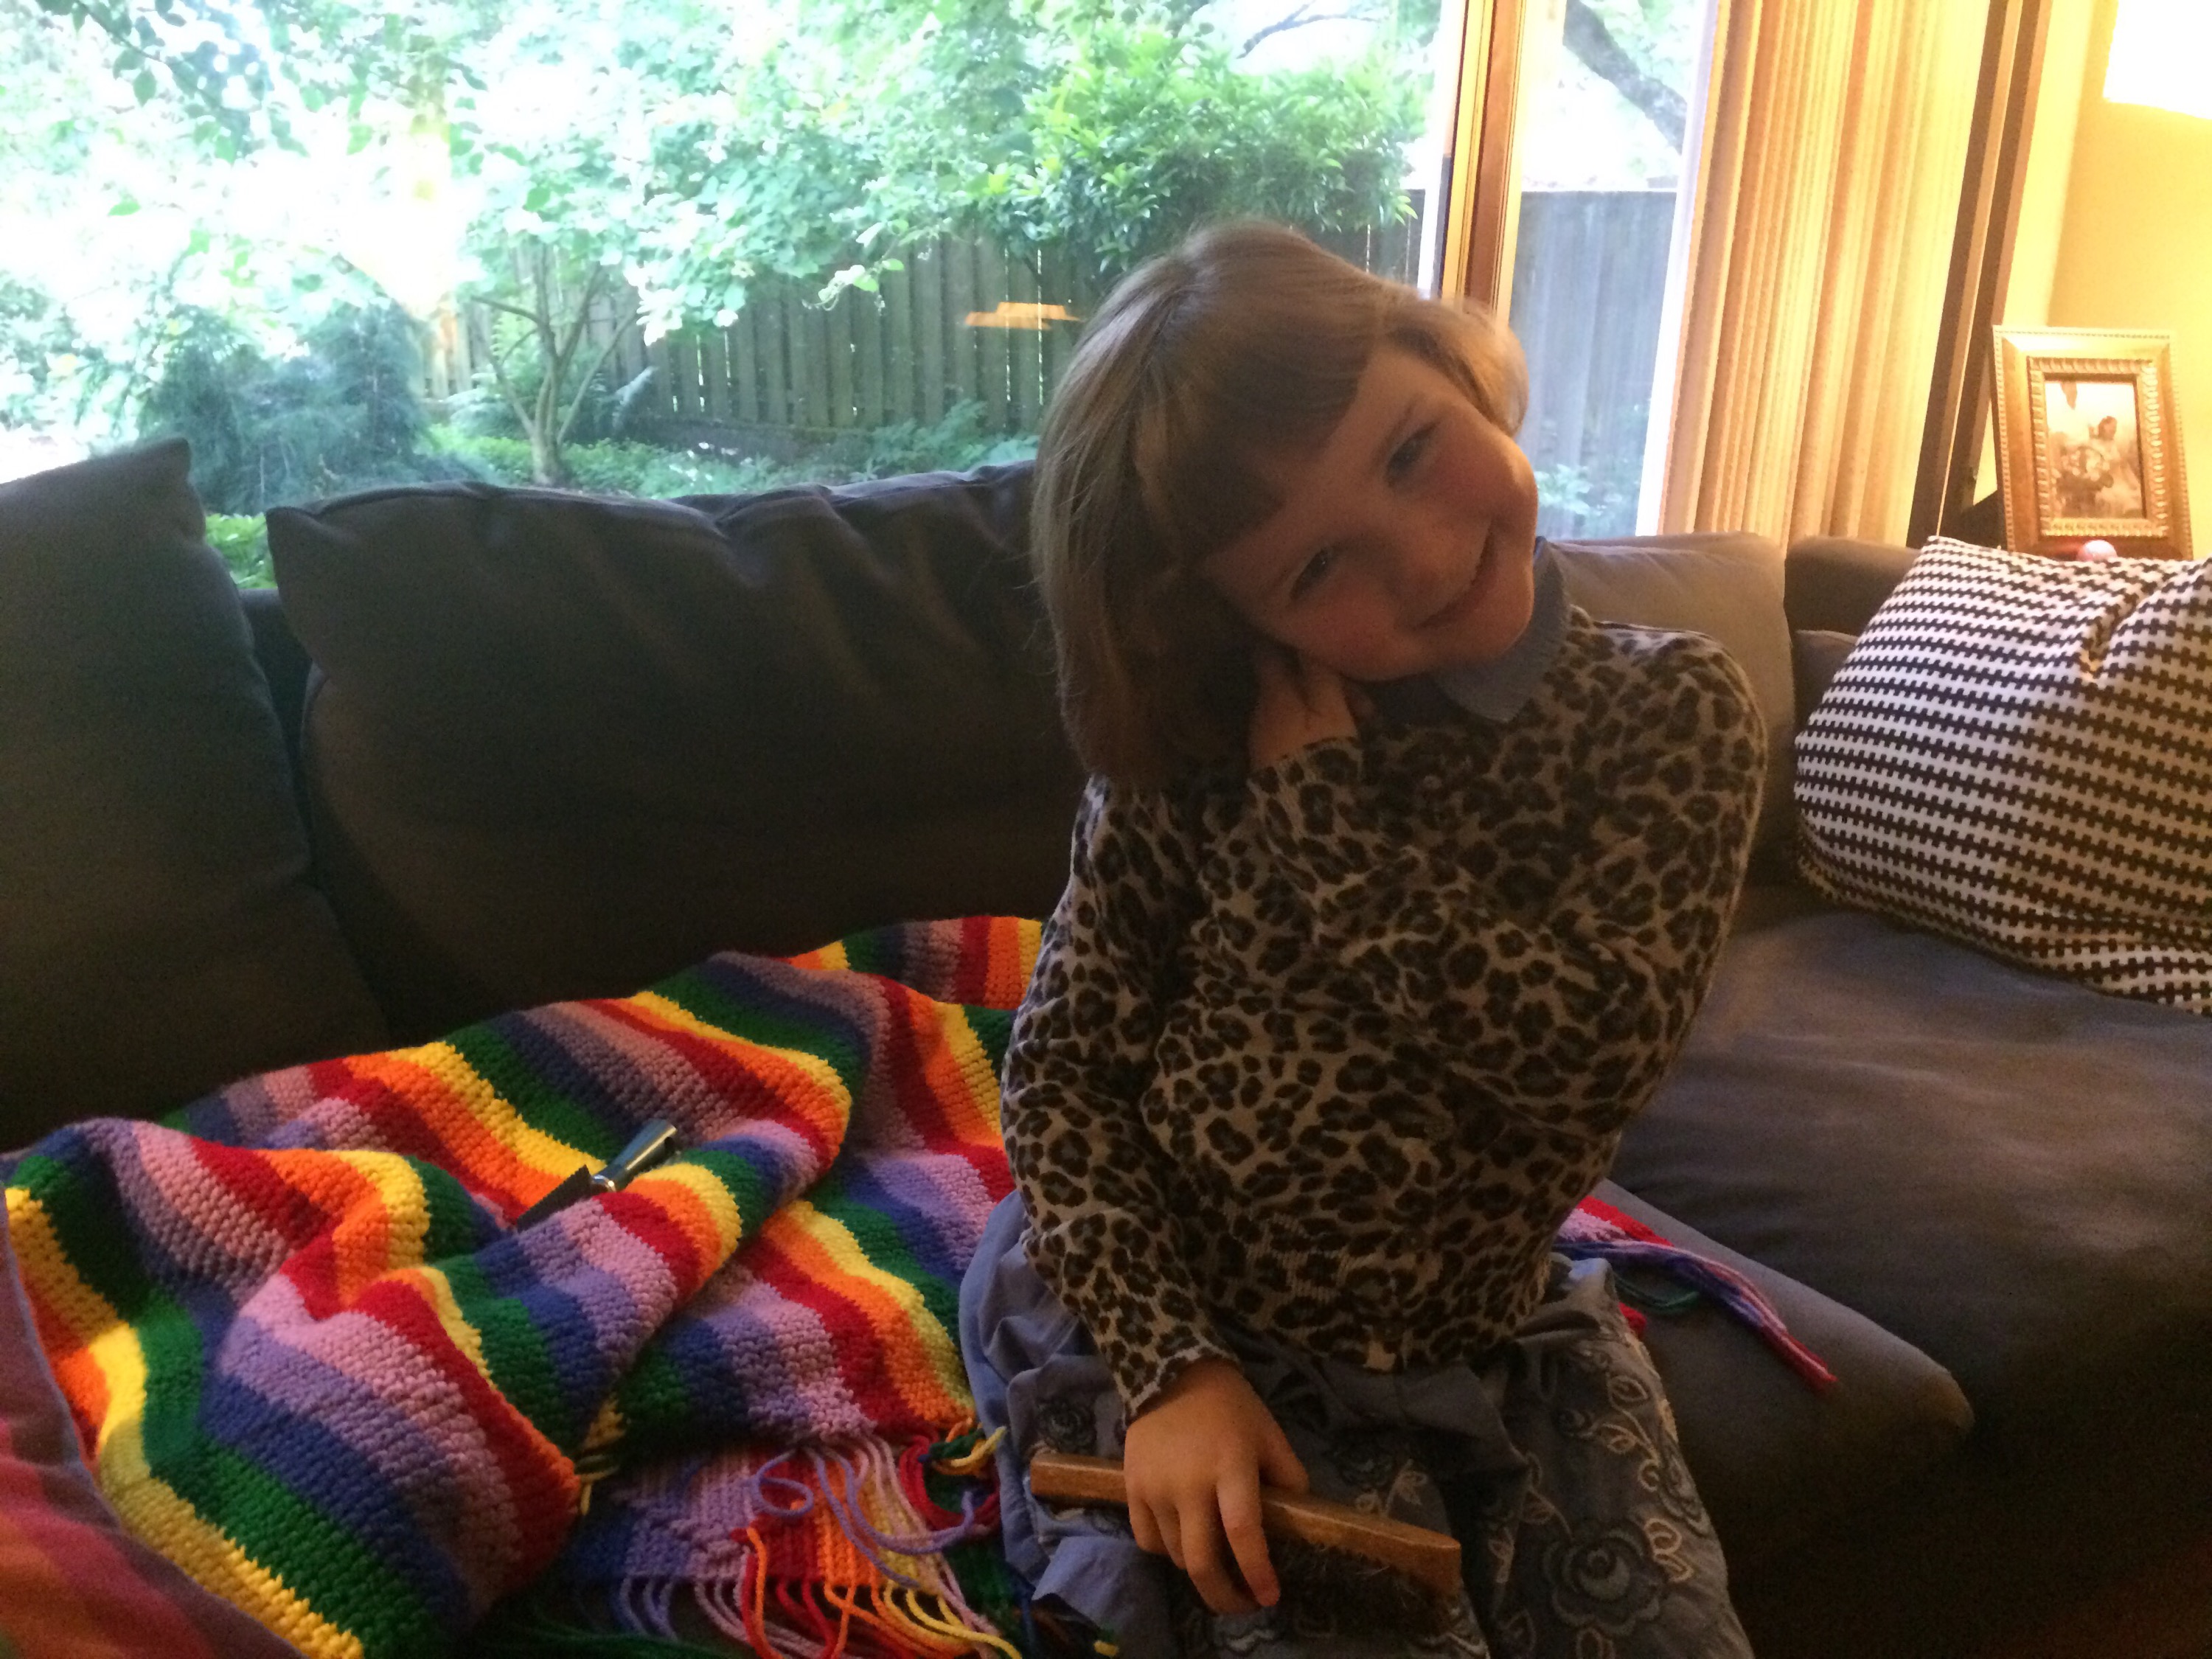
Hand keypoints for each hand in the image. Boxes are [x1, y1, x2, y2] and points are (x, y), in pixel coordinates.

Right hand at [1122, 1357, 1308, 1614]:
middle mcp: (1190, 1484)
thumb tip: (1294, 1521)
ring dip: (1201, 1571)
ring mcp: (1156, 1488)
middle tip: (1243, 1604)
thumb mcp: (1269, 1434)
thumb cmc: (1230, 1406)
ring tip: (1218, 1566)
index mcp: (1230, 1467)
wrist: (1170, 1372)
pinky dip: (1167, 1552)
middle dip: (1225, 1596)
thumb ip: (1288, 1477)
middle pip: (1202, 1561)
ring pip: (1177, 1556)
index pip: (1243, 1533)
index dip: (1257, 1572)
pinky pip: (1147, 1540)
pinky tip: (1184, 1541)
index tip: (1269, 1597)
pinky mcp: (1131, 1488)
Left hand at [1249, 646, 1369, 771]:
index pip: (1268, 653)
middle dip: (1322, 684)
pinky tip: (1337, 740)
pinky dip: (1313, 727)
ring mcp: (1263, 735)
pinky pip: (1292, 730)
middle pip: (1288, 682)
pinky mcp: (1269, 758)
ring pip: (1294, 706)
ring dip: (1322, 707)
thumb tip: (1304, 639)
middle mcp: (1262, 709)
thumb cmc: (1321, 751)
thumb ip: (1318, 672)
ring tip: (1360, 723)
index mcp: (1274, 692)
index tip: (1315, 646)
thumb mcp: (1330, 708)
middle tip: (1361, 702)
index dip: (1289, 645)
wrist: (1303, 812)